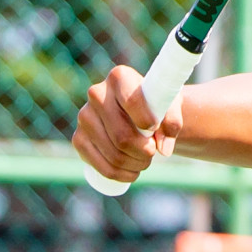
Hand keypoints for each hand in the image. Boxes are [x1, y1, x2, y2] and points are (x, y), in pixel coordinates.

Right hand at [73, 65, 183, 184]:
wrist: (139, 111)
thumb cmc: (158, 105)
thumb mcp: (171, 106)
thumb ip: (173, 122)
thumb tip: (164, 149)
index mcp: (120, 77)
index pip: (132, 101)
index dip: (147, 121)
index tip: (156, 130)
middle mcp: (96, 93)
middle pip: (122, 135)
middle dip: (144, 151)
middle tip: (154, 153)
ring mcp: (83, 117)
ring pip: (113, 152)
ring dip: (135, 165)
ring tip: (146, 162)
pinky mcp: (78, 138)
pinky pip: (98, 164)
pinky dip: (118, 174)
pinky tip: (131, 174)